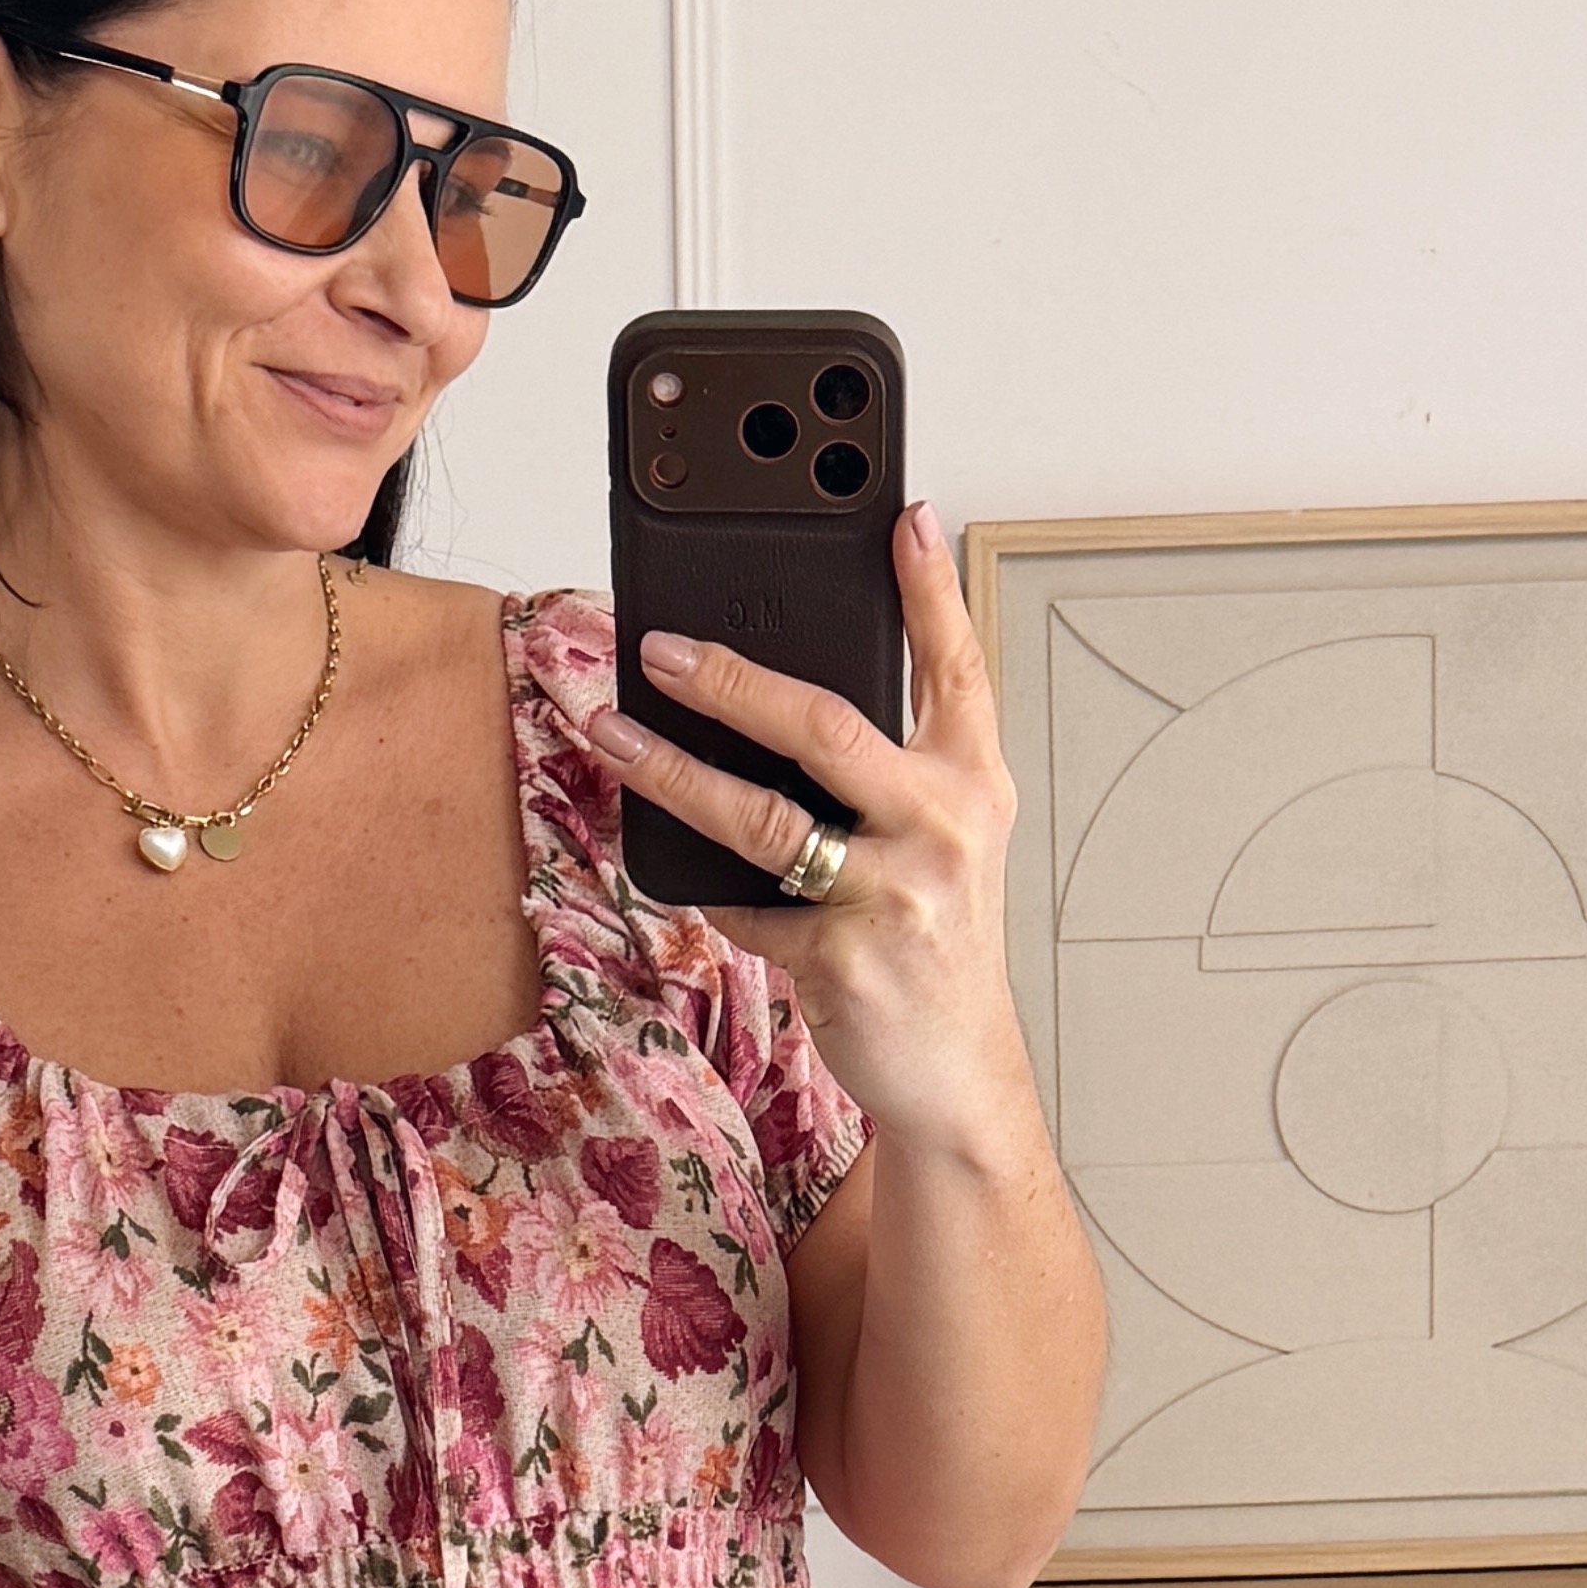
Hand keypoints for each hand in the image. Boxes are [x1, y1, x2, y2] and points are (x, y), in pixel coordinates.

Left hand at [588, 505, 1039, 1169]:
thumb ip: (894, 763)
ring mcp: (894, 895)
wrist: (956, 1071)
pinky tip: (664, 861)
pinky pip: (745, 905)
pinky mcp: (844, 959)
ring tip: (614, 737)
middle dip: (731, 680)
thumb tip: (784, 689)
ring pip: (763, 819)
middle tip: (660, 647)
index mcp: (972, 781)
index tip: (898, 517)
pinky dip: (701, 885)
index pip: (954, 665)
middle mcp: (944, 827)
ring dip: (673, 772)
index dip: (928, 587)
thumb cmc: (935, 942)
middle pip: (825, 727)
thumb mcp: (945, 840)